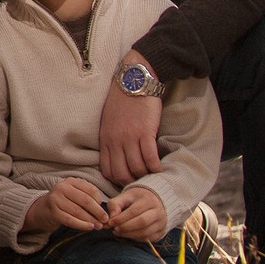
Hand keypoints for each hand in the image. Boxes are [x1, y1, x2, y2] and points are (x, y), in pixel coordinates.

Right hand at [23, 176, 111, 238]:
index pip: (91, 190)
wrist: (42, 209)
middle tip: (105, 220)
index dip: (100, 201)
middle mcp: (62, 188)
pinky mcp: (52, 212)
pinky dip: (81, 225)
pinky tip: (89, 227)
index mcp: (70, 181)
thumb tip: (104, 212)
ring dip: (91, 220)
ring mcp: (55, 199)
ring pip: (78, 211)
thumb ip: (88, 199)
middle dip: (97, 212)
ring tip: (98, 226)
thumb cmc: (64, 203)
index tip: (105, 211)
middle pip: (85, 201)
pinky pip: (70, 220)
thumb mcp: (75, 195)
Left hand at [97, 55, 163, 186]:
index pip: (107, 170)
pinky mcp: (145, 132)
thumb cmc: (122, 100)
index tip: (127, 181)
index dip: (117, 180)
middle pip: (121, 173)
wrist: (134, 81)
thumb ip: (110, 138)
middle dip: (131, 181)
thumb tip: (115, 154)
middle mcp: (115, 141)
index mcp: (105, 139)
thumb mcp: (108, 121)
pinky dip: (155, 166)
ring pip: (136, 167)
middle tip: (141, 181)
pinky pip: (150, 157)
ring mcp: (129, 137)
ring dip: (145, 175)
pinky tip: (159, 168)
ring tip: (151, 175)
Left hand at [108, 185, 167, 241]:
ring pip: (145, 232)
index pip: (134, 211)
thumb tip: (111, 218)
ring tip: (117, 232)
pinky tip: (126, 234)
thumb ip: (115, 205)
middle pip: (142, 222)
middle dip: (125, 227)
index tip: (110, 222)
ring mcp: (162, 223)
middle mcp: (159, 212)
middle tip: (114, 229)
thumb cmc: (136, 199)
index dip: (121, 218)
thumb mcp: (125, 196)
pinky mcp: (161, 232)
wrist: (153, 201)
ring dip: (128, 234)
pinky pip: (148, 238)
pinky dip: (135, 238)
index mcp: (150, 200)